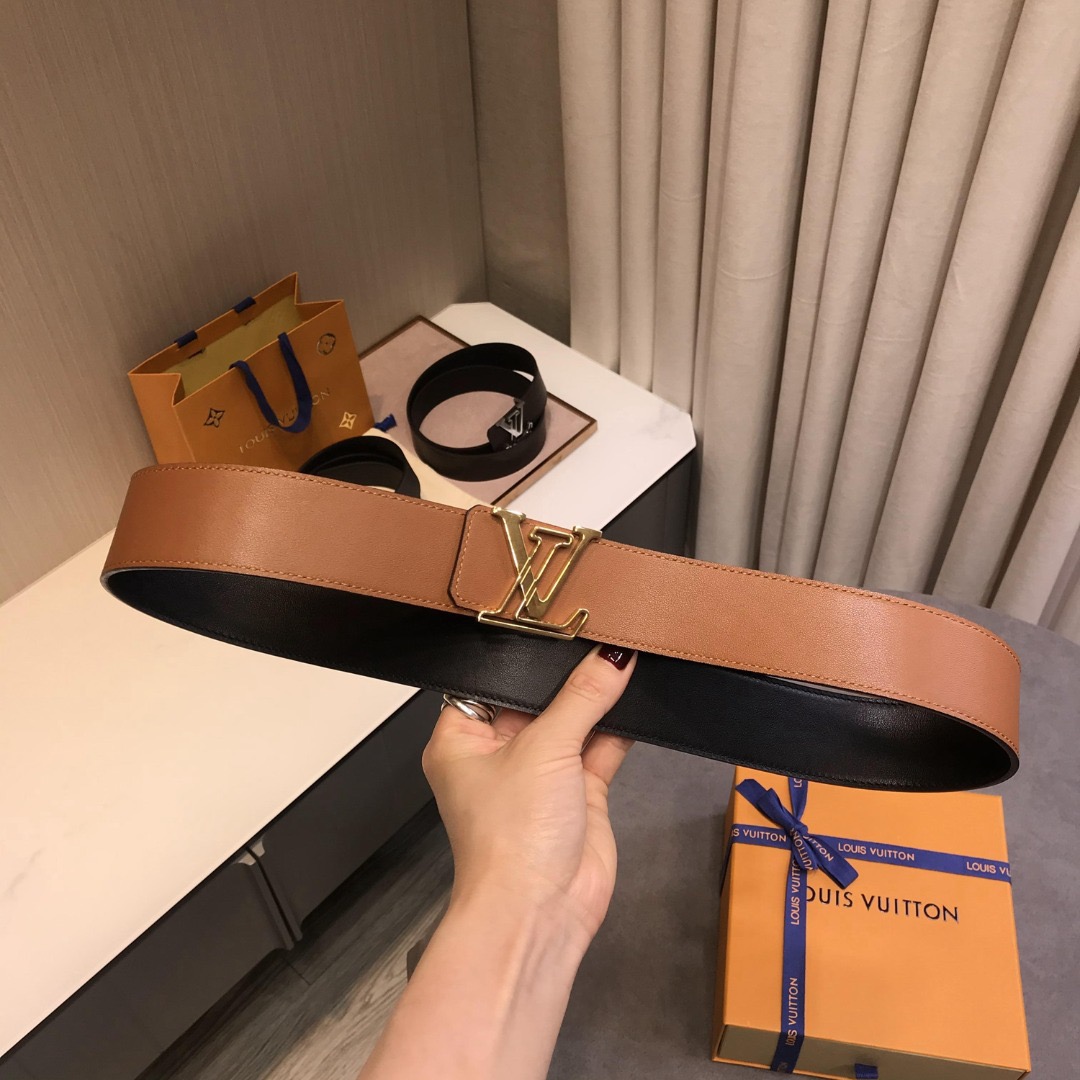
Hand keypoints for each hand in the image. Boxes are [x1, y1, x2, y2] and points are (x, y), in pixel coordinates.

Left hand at [423, 645, 635, 946]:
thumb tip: (613, 656)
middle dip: (567, 672)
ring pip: (573, 720)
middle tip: (599, 627)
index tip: (555, 620)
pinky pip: (601, 747)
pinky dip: (618, 726)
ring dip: (598, 698)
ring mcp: (540, 774)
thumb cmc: (510, 838)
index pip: (490, 678)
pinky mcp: (578, 793)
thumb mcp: (545, 748)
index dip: (522, 653)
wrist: (542, 911)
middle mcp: (498, 754)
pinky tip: (638, 695)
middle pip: (536, 698)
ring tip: (625, 653)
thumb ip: (583, 698)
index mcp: (462, 739)